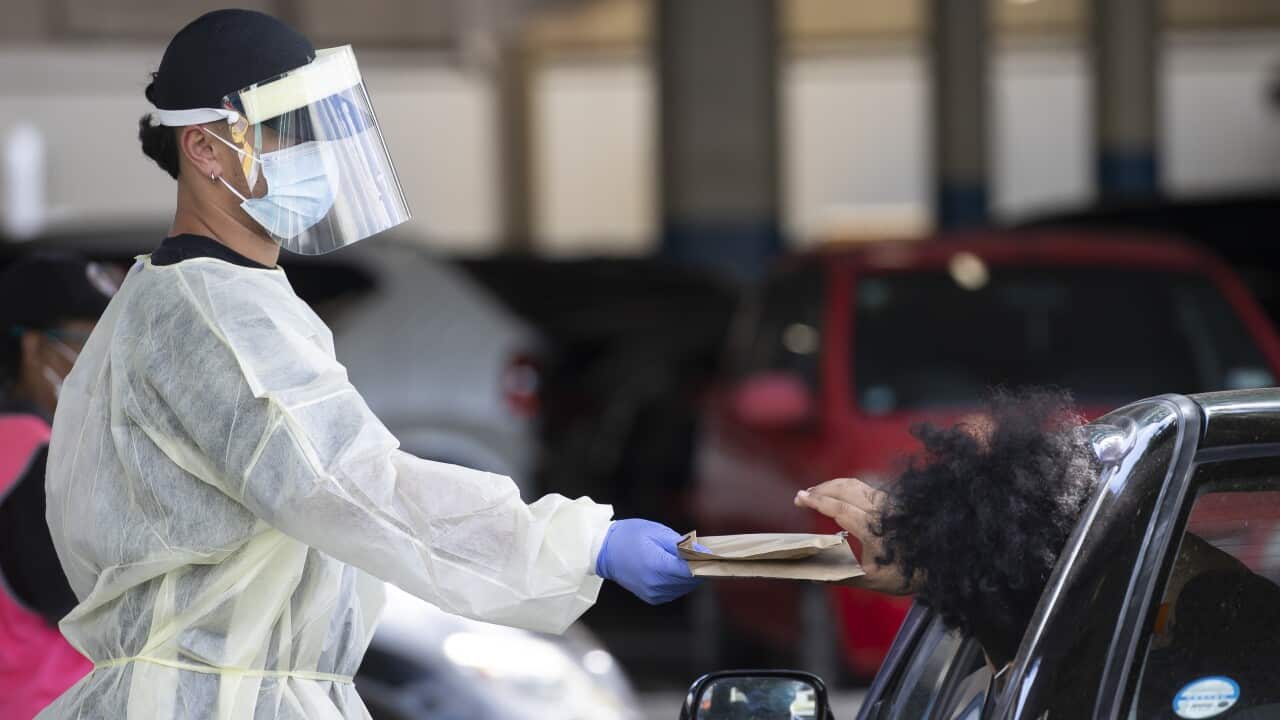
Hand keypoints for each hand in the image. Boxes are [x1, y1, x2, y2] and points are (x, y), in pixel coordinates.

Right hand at [595, 519, 701, 604]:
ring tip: (684, 557)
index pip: (692, 571)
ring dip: (691, 574)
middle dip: (701, 567)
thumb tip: (705, 554)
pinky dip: (680, 580)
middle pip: (692, 580)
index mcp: (656, 566)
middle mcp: (655, 584)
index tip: (722, 558)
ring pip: (686, 587)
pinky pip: (676, 590)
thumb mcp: (657, 533)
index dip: (709, 564)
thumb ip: (683, 546)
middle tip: (705, 552)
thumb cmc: (629, 536)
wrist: (604, 551)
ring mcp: (653, 593)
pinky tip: (673, 567)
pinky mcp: (653, 598)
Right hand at [794, 478, 913, 594]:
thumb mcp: (871, 580)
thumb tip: (815, 575)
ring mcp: (888, 502)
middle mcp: (880, 510)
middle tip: (803, 496)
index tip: (799, 498)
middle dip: (820, 489)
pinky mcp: (893, 500)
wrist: (940, 564)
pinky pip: (865, 488)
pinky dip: (846, 488)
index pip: (838, 508)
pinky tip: (839, 496)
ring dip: (833, 486)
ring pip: (855, 484)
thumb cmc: (906, 574)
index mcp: (873, 528)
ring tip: (817, 493)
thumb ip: (841, 575)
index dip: (817, 501)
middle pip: (844, 488)